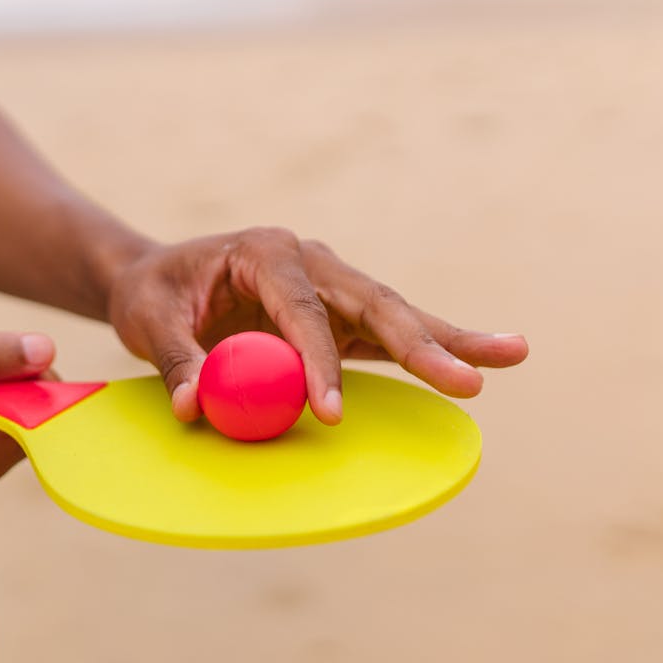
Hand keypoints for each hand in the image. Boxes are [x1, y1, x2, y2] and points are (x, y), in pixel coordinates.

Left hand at [107, 228, 528, 425]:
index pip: (301, 309)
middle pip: (371, 302)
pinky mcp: (337, 314)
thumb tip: (196, 409)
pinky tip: (479, 363)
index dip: (319, 361)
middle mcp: (307, 260)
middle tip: (467, 379)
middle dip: (421, 342)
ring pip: (393, 314)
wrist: (156, 277)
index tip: (330, 412)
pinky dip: (430, 349)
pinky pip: (386, 335)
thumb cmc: (152, 293)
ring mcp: (329, 285)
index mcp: (264, 250)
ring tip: (512, 355)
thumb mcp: (150, 321)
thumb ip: (177, 362)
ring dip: (448, 340)